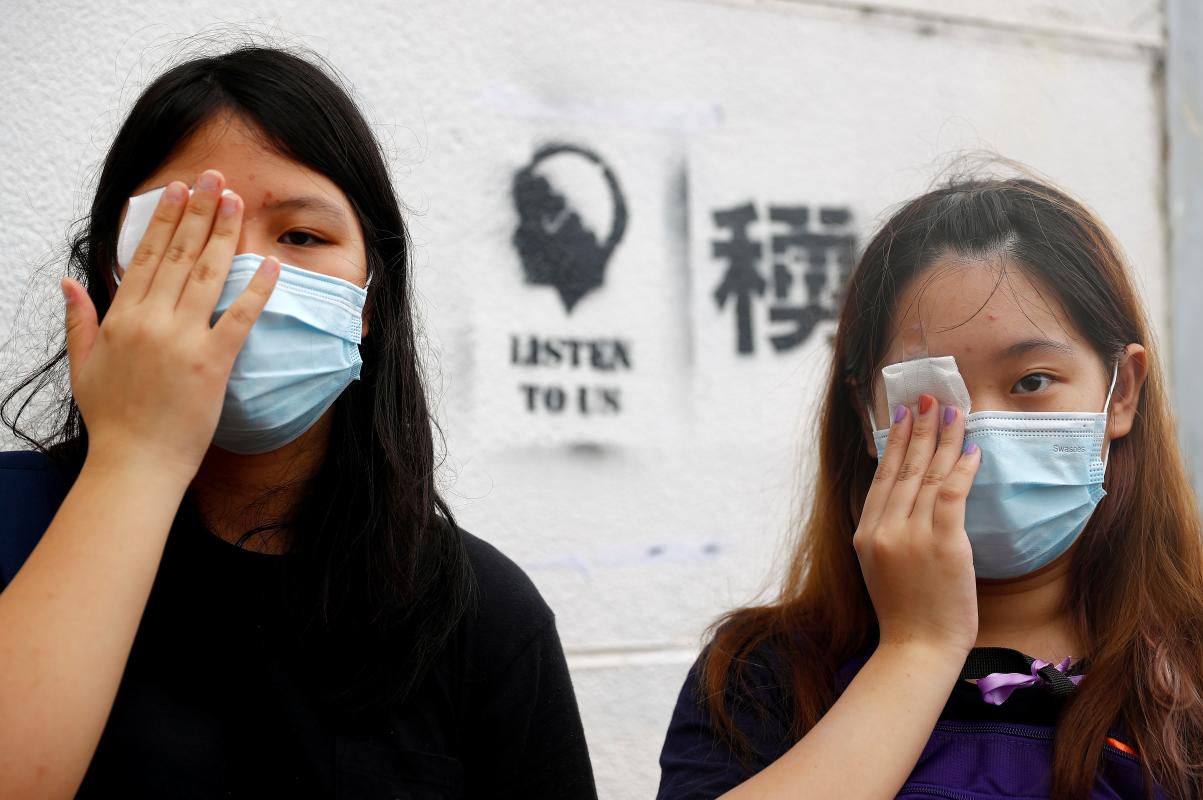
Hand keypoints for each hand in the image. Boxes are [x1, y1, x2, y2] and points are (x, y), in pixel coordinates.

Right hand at [62, 171, 279, 481]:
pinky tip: (270, 262)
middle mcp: (151, 321)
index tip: (178, 190)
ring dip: (224, 234)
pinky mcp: (212, 362)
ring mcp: (183, 340)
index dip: (165, 219)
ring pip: (206, 274)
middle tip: (216, 178)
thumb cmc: (112, 419)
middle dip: (199, 212)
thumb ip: (80, 319)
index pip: (146, 257)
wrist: (135, 463)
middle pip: (179, 254)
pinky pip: (239, 316)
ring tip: (238, 202)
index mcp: (122, 318)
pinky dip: (256, 288)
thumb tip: (69, 282)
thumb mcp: (84, 363)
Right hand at [853, 396, 981, 659]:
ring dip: (942, 440)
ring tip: (952, 412)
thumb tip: (903, 496)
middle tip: (928, 398)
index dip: (896, 442)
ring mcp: (911, 536)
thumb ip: (886, 531)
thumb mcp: (879, 566)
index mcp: (866, 532)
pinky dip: (961, 469)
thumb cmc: (905, 613)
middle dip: (919, 429)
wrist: (917, 649)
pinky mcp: (943, 545)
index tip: (904, 414)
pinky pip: (952, 496)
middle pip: (903, 468)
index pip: (883, 476)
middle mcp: (884, 528)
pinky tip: (971, 449)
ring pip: (928, 475)